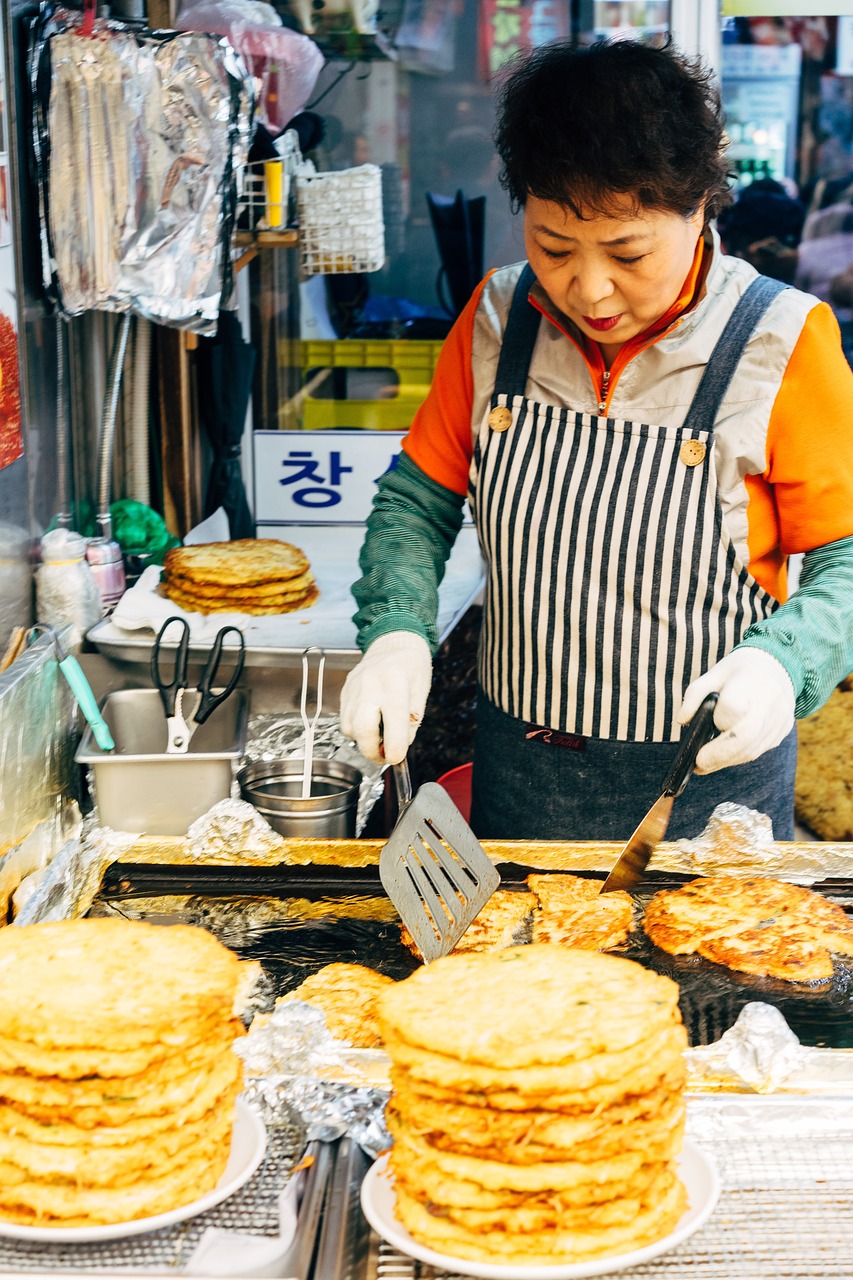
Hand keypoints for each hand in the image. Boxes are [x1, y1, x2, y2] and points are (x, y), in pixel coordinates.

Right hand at [339, 632, 431, 764]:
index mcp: (395, 683)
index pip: (392, 723)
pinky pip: (345, 719)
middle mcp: (370, 685)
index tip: (397, 758)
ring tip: (379, 740)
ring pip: (350, 727)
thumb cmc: (411, 666)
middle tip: (384, 757)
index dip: (394, 748)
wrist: (392, 642)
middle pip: (363, 729)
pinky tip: (370, 726)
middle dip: (372, 751)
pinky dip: (356, 730)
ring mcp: (354, 687)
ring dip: (363, 742)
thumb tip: (401, 746)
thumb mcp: (422, 690)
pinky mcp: (345, 691)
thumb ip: (413, 719)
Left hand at [677, 647, 794, 773]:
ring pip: (752, 750)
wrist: (778, 666)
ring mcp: (779, 720)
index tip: (703, 729)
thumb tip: (682, 721)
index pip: (734, 707)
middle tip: (698, 764)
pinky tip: (724, 754)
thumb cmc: (739, 672)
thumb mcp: (714, 674)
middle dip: (719, 755)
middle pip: (745, 738)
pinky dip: (738, 755)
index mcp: (750, 683)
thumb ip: (694, 695)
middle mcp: (770, 703)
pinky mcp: (782, 731)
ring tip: (705, 762)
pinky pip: (758, 750)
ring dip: (726, 760)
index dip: (719, 720)